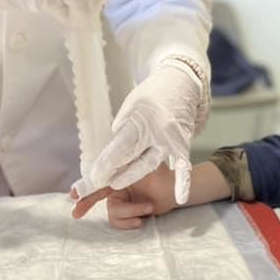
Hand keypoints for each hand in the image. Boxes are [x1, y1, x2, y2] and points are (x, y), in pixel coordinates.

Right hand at [71, 163, 176, 228]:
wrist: (173, 190)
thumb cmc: (162, 175)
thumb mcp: (149, 168)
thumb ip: (133, 171)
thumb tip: (116, 181)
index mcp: (118, 171)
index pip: (99, 178)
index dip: (85, 186)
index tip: (73, 194)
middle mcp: (114, 184)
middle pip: (95, 194)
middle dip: (86, 203)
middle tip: (77, 213)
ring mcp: (118, 199)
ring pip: (112, 212)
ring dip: (131, 212)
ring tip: (149, 209)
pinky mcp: (125, 213)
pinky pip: (118, 222)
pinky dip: (130, 222)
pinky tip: (141, 220)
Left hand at [84, 62, 202, 202]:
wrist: (181, 82)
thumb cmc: (153, 92)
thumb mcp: (131, 104)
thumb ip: (123, 128)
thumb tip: (114, 149)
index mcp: (141, 118)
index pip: (121, 145)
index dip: (108, 161)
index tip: (95, 175)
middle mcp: (157, 131)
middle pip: (132, 157)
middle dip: (114, 171)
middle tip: (97, 182)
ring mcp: (171, 138)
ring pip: (150, 163)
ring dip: (132, 175)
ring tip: (115, 185)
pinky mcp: (182, 143)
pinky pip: (184, 165)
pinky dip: (183, 181)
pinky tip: (180, 197)